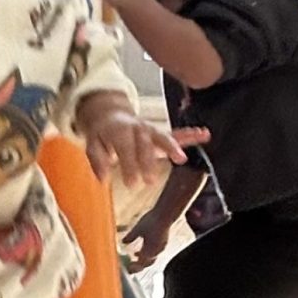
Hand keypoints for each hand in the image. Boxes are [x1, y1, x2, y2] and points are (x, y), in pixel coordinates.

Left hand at [79, 100, 196, 188]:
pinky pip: (177, 134)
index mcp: (120, 130)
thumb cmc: (103, 133)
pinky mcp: (160, 133)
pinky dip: (191, 134)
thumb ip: (97, 159)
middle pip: (145, 144)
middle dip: (148, 161)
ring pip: (163, 137)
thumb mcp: (92, 143)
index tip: (132, 184)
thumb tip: (103, 176)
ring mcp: (151, 130)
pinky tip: (205, 134)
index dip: (128, 164)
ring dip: (173, 147)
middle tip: (150, 180)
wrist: (110, 113)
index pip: (125, 148)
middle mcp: (138, 128)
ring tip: (182, 158)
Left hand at [122, 214, 168, 271]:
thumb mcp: (138, 228)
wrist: (165, 214)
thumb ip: (130, 237)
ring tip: (135, 255)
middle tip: (131, 267)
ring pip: (151, 257)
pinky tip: (143, 246)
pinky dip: (148, 252)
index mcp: (149, 250)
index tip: (129, 269)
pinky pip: (155, 251)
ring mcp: (161, 247)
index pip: (141, 264)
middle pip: (147, 263)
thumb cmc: (152, 221)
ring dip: (143, 258)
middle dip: (139, 266)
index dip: (135, 268)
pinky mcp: (163, 242)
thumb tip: (123, 242)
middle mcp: (156, 251)